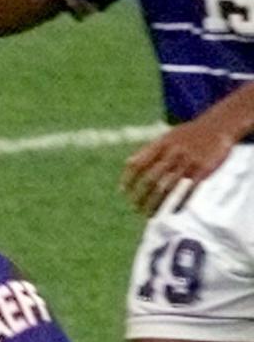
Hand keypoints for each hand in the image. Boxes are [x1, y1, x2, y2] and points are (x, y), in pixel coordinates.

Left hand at [121, 115, 236, 214]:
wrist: (219, 125)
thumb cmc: (188, 134)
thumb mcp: (168, 136)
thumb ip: (150, 150)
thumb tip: (129, 165)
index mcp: (161, 144)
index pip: (138, 163)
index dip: (128, 179)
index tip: (123, 192)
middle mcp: (173, 153)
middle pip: (151, 180)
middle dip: (140, 197)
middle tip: (135, 208)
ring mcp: (188, 162)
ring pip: (167, 188)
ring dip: (155, 204)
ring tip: (148, 215)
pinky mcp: (203, 170)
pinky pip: (188, 190)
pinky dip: (179, 204)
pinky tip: (172, 213)